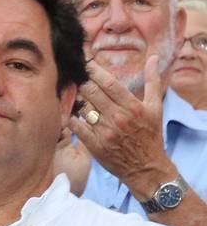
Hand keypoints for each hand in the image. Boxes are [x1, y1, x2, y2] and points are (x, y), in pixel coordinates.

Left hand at [73, 56, 175, 197]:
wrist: (146, 167)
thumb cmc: (151, 135)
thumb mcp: (156, 107)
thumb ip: (153, 81)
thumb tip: (153, 58)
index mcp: (132, 106)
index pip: (109, 83)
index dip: (95, 71)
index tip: (85, 63)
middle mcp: (118, 118)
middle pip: (93, 93)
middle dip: (81, 81)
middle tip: (73, 75)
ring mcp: (105, 132)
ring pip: (83, 109)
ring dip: (75, 99)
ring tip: (69, 92)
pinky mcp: (95, 146)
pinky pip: (78, 127)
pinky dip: (72, 118)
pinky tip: (69, 112)